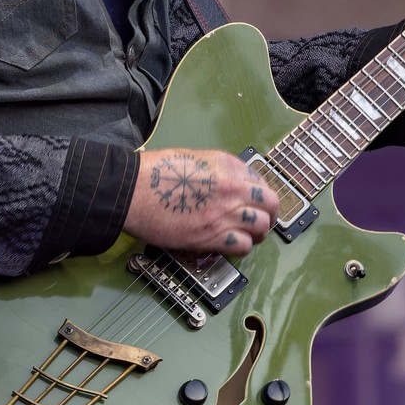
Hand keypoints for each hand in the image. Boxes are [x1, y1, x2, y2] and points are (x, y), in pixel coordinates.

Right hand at [123, 148, 280, 256]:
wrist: (134, 190)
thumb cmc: (153, 173)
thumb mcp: (193, 158)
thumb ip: (216, 171)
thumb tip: (226, 184)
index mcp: (227, 165)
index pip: (259, 180)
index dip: (258, 193)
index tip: (254, 200)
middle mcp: (232, 188)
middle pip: (270, 203)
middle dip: (270, 213)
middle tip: (264, 219)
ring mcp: (224, 213)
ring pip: (262, 226)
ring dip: (259, 232)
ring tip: (251, 235)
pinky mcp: (212, 236)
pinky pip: (243, 245)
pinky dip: (243, 247)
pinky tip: (234, 245)